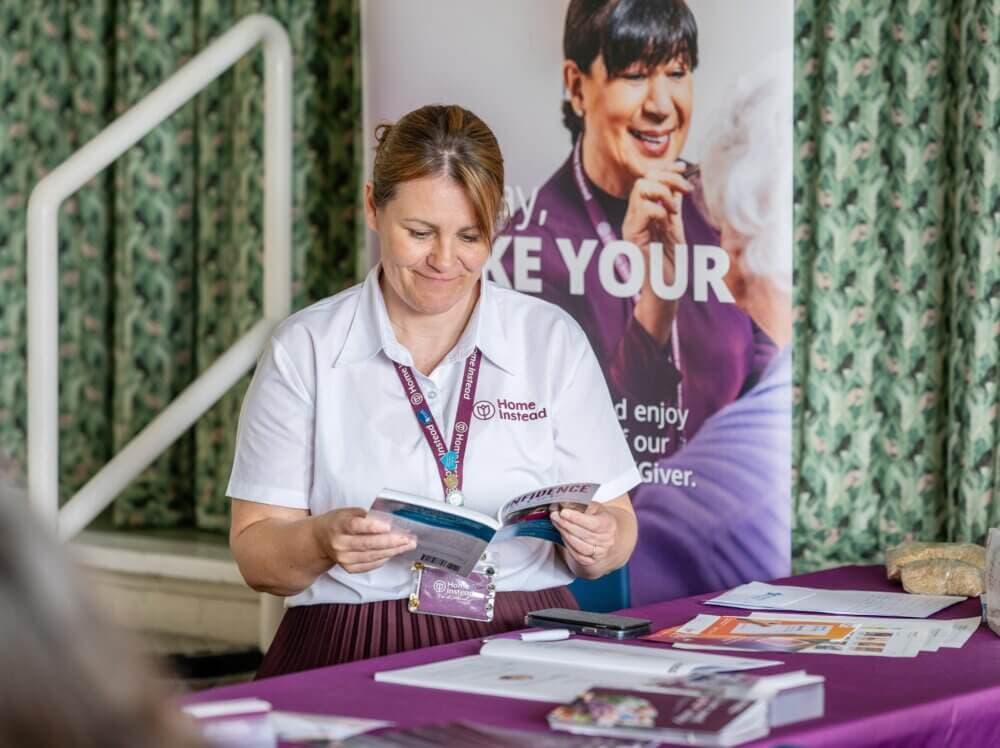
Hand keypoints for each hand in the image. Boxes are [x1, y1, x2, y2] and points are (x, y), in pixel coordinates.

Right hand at [313, 507, 415, 573]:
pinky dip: (384, 558)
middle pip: (368, 544)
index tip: (389, 526)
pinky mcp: (349, 568)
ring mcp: (344, 558)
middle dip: (391, 542)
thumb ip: (364, 514)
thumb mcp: (347, 512)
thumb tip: (387, 518)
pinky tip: (395, 552)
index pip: (355, 526)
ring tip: (408, 545)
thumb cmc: (338, 522)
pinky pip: (370, 565)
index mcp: (338, 525)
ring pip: (372, 556)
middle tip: (409, 538)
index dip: (372, 527)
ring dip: (393, 551)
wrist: (320, 540)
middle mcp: (339, 544)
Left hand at [549, 502, 618, 571]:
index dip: (577, 518)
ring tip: (557, 524)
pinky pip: (577, 556)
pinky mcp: (591, 560)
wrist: (608, 534)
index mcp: (609, 524)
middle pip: (584, 534)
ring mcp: (600, 552)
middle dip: (566, 524)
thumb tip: (562, 504)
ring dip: (565, 534)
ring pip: (580, 546)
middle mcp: (607, 540)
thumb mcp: (594, 508)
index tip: (564, 512)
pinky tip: (563, 535)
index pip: (593, 523)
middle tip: (555, 516)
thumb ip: (580, 506)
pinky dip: (568, 546)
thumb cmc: (599, 518)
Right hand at [624, 164, 692, 344]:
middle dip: (668, 178)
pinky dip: (660, 209)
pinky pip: (644, 208)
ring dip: (664, 192)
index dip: (665, 169)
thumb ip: (673, 208)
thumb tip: (678, 186)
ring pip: (641, 188)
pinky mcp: (632, 235)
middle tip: (685, 192)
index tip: (683, 166)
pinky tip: (668, 221)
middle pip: (644, 178)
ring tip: (675, 210)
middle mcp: (634, 217)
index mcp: (643, 214)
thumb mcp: (675, 229)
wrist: (664, 291)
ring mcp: (631, 225)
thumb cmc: (669, 265)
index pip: (649, 179)